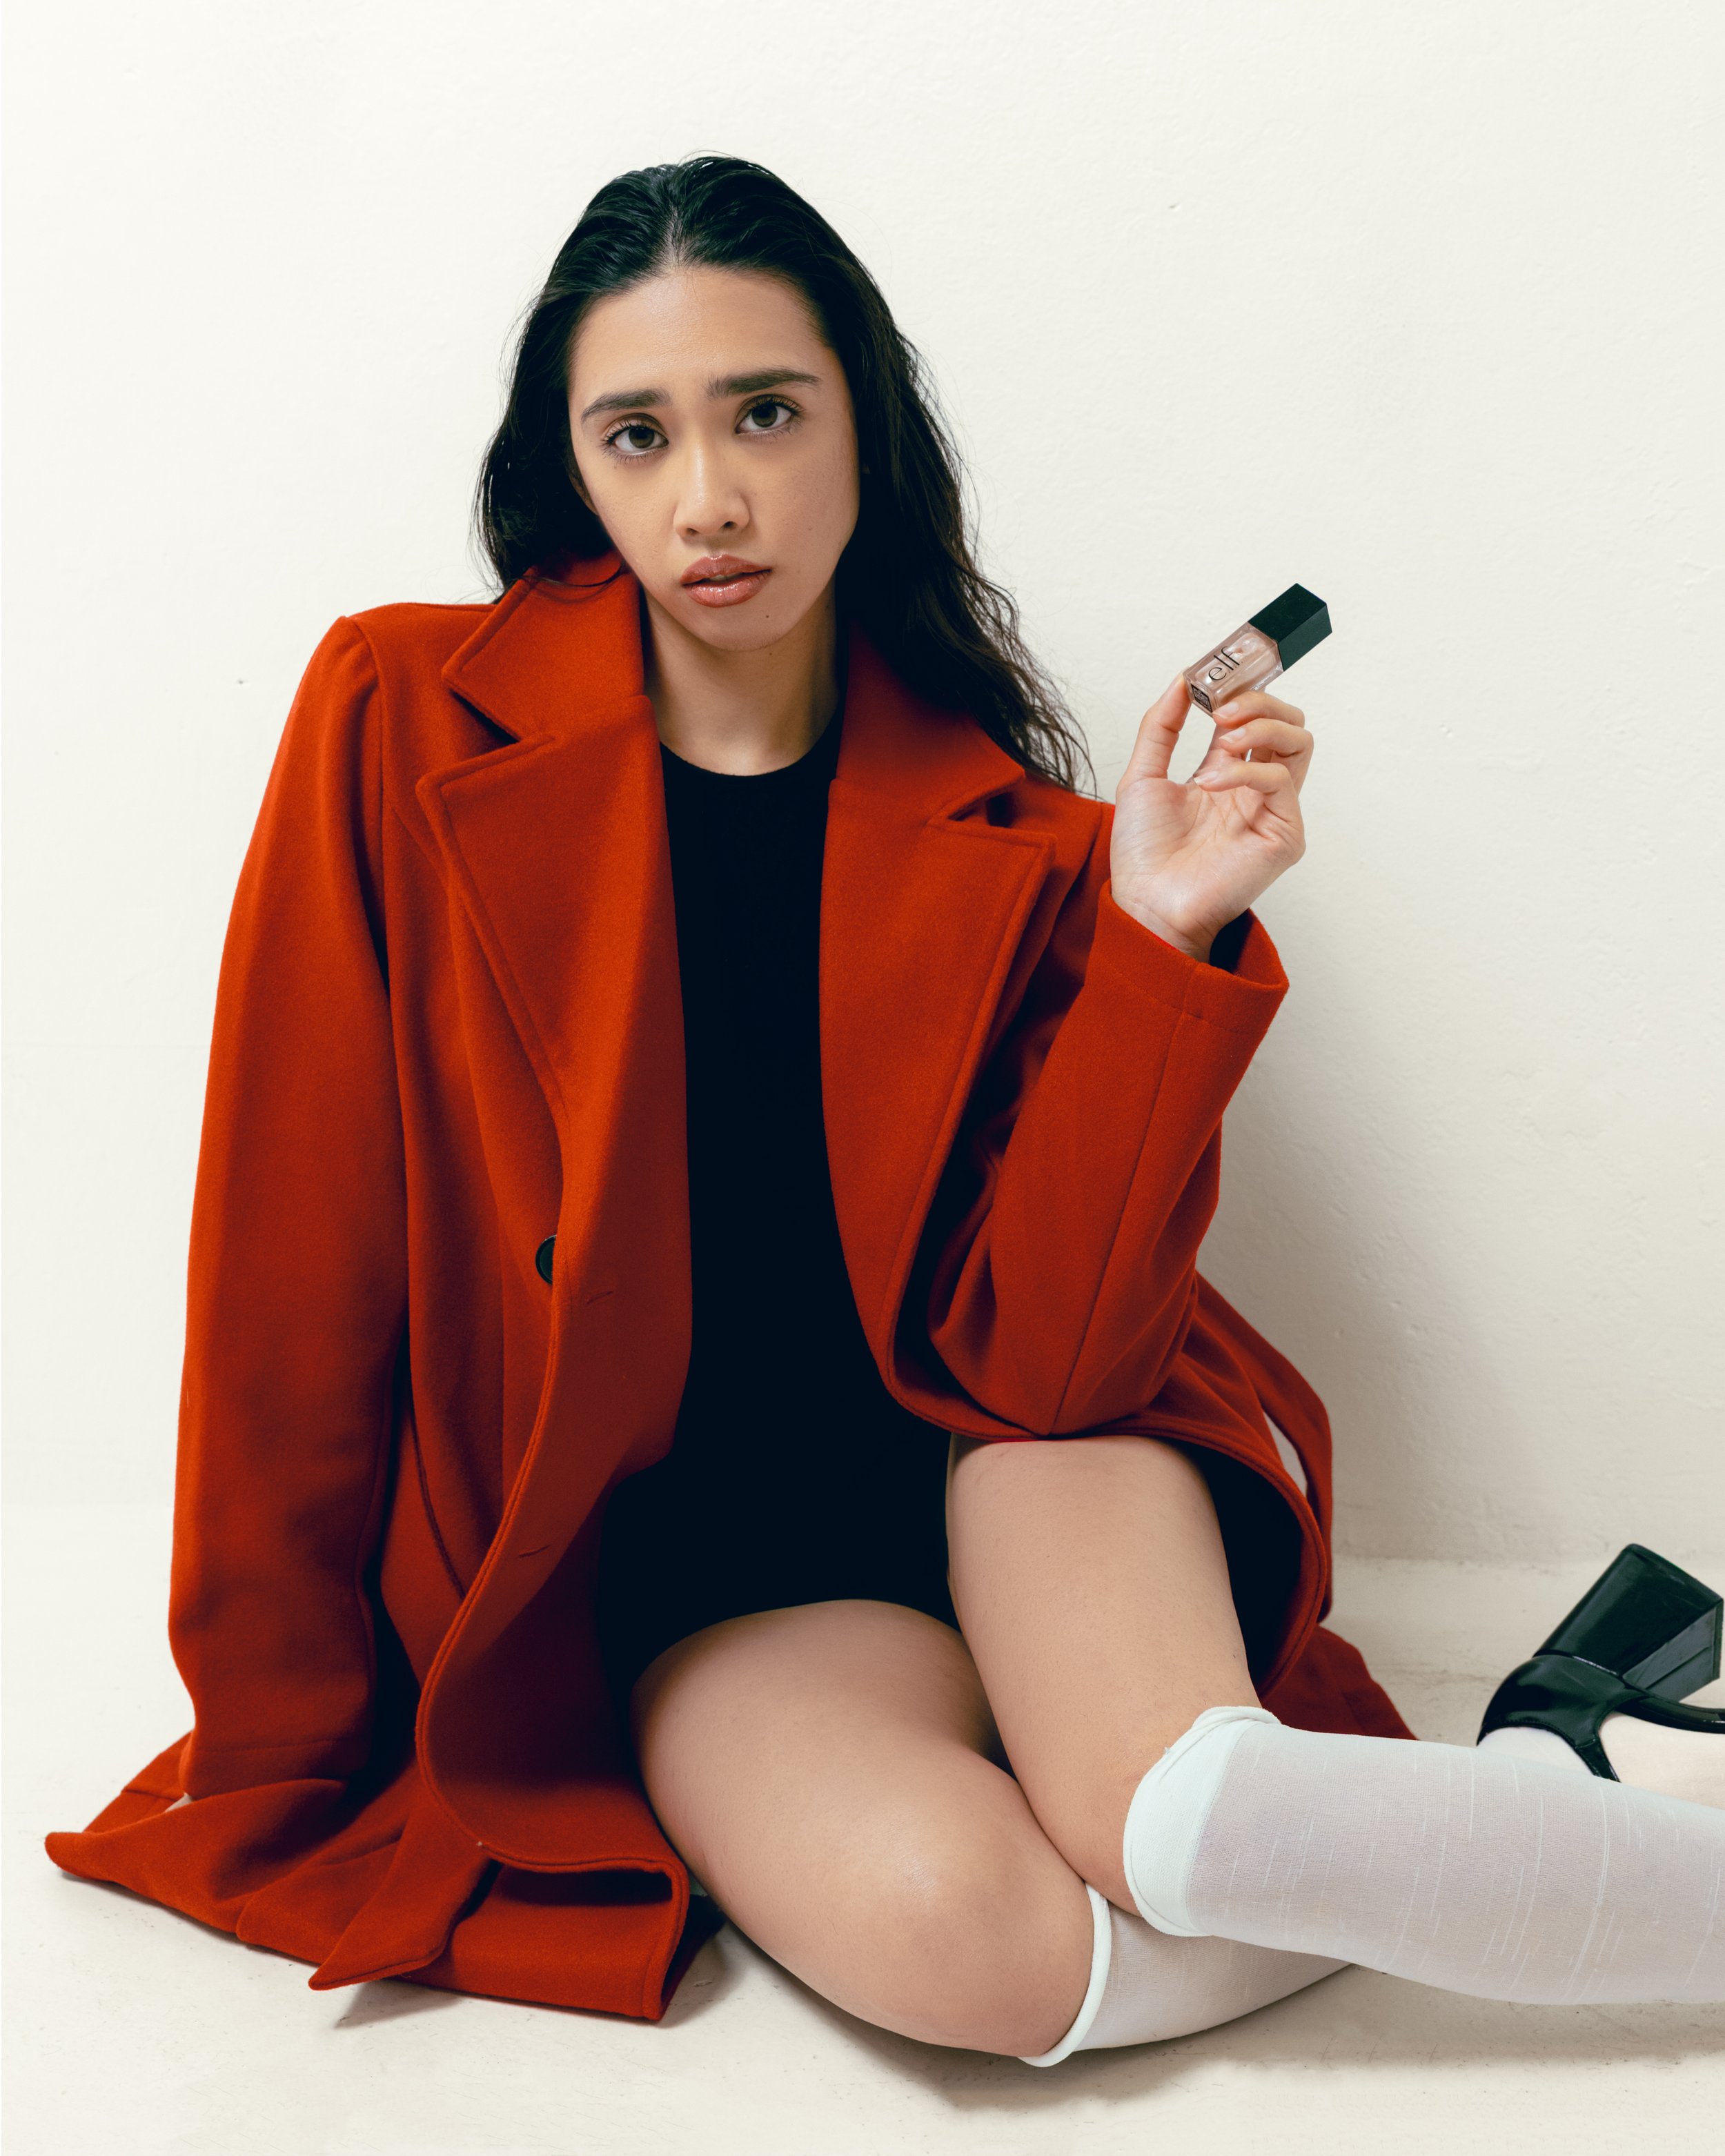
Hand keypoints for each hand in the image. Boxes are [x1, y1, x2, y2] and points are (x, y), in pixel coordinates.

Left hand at [1108, 677, 1313, 961]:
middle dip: (1259, 701)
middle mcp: (1254, 788)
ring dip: (1261, 727)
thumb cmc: (1145, 855)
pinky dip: (1246, 770)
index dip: (1242, 689)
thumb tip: (1182, 680)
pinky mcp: (1283, 834)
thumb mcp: (1142, 775)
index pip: (1253, 717)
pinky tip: (1212, 783)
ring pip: (1299, 742)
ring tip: (1222, 739)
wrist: (1146, 904)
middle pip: (1288, 722)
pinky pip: (1281, 781)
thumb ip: (1161, 726)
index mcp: (1225, 772)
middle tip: (1221, 708)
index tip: (1214, 673)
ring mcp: (1273, 811)